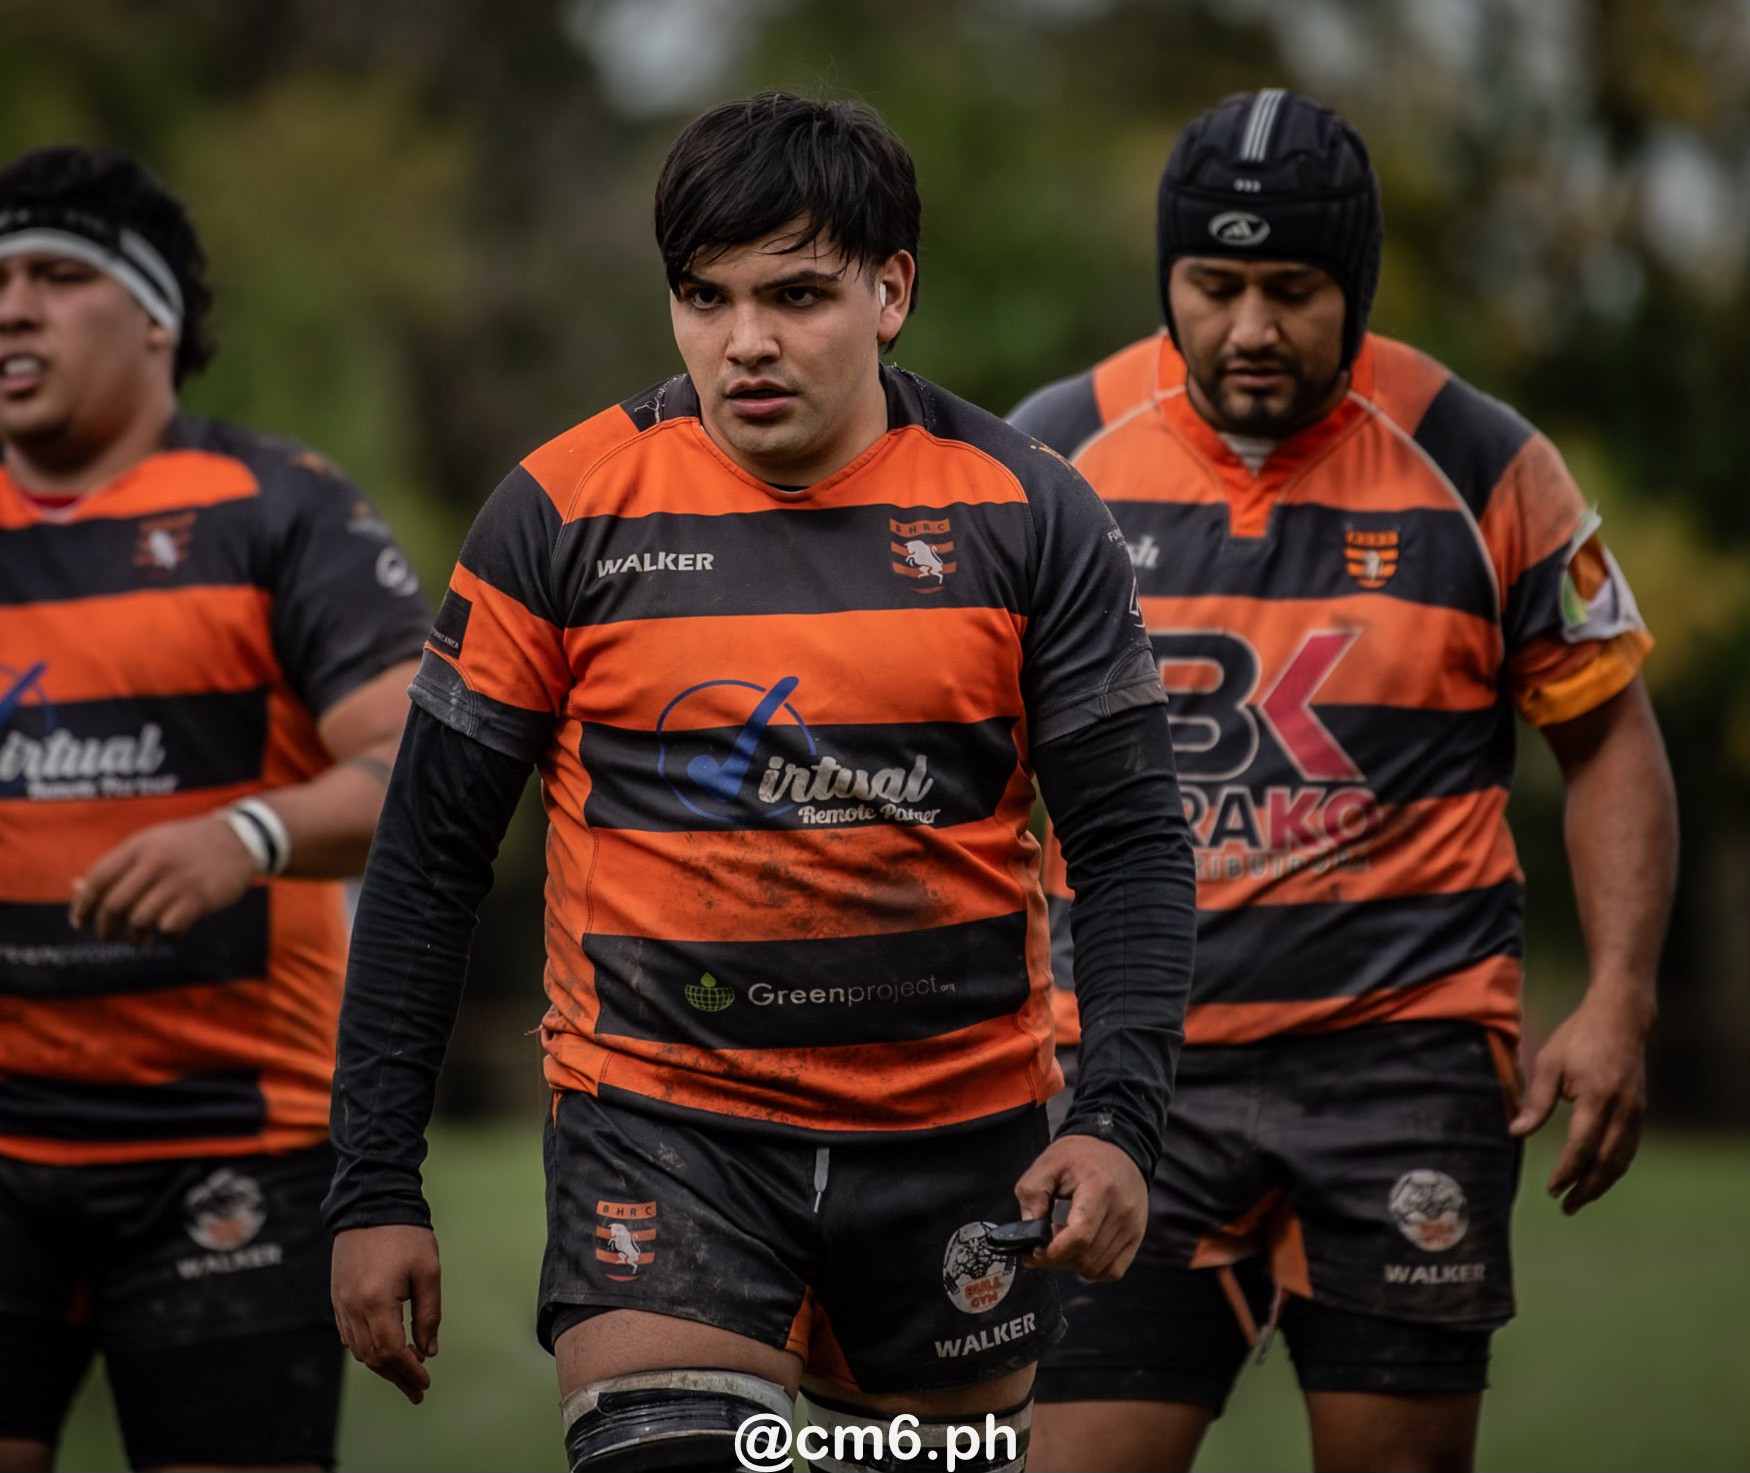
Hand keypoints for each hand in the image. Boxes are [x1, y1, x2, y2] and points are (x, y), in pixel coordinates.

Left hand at [69, 814, 258, 944]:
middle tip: (107, 937)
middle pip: (115, 904)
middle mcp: (156, 862)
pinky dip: (164, 937)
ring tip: (139, 939)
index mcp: (140, 846)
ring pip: (140, 919)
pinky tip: (169, 934)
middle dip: (105, 927)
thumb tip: (77, 888)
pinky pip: (169, 928)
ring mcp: (179, 881)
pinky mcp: (200, 898)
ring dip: (135, 936)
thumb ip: (119, 866)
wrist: (241, 838)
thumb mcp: (153, 844)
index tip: (80, 922)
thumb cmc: (189, 844)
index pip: (99, 878)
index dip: (83, 905)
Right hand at [332, 1224, 441, 1404]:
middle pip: (372, 1357)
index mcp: (376, 1302)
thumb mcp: (428, 1272)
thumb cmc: (406, 1234)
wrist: (371, 1204)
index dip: (409, 1371)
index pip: (392, 1351)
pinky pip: (349, 1335)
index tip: (425, 1383)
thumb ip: (429, 1314)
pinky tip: (383, 1352)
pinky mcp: (337, 1296)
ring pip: (358, 1349)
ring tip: (405, 1374)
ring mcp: (341, 1303)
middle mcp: (353, 1307)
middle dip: (397, 1376)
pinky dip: (366, 1349)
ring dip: (381, 1366)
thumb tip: (428, 1350)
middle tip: (417, 1390)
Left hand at [1013, 1134, 1147, 1280]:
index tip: (1035, 1250)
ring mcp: (1132, 1226)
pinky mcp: (1136, 1236)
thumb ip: (1032, 1193)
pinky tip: (1079, 1251)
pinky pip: (1113, 1270)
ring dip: (1072, 1264)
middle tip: (1040, 1248)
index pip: (1079, 1237)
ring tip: (1060, 1243)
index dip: (1053, 1252)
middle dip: (1057, 1259)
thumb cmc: (1080, 1154)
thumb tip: (1029, 1230)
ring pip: (1098, 1267)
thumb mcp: (1048, 1164)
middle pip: (1087, 1257)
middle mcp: (1122, 1211)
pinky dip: (1092, 1268)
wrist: (1116, 1146)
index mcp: (1100, 1189)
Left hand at [1509, 989, 1651, 1214]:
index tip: (1552, 1189)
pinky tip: (1598, 1176)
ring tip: (1579, 1200)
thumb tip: (1516, 1133)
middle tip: (1566, 1207)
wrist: (1620, 1018)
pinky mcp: (1639, 1111)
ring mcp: (1636, 1112)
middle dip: (1586, 1188)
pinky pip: (1629, 1149)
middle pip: (1607, 1162)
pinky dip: (1614, 1168)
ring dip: (1601, 1184)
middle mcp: (1623, 1110)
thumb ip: (1535, 1101)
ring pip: (1622, 1160)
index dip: (1567, 1172)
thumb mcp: (1548, 1063)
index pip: (1582, 1147)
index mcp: (1597, 1098)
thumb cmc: (1578, 1037)